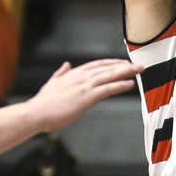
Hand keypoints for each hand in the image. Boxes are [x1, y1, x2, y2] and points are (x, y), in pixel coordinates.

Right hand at [27, 59, 141, 132]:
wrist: (35, 113)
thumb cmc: (43, 103)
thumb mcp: (52, 82)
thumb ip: (61, 73)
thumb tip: (66, 64)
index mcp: (74, 73)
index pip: (97, 64)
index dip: (111, 63)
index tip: (122, 62)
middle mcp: (82, 76)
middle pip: (107, 67)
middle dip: (124, 65)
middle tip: (137, 65)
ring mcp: (85, 86)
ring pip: (110, 75)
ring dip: (126, 72)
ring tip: (139, 70)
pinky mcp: (87, 97)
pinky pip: (108, 89)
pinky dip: (120, 85)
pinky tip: (130, 84)